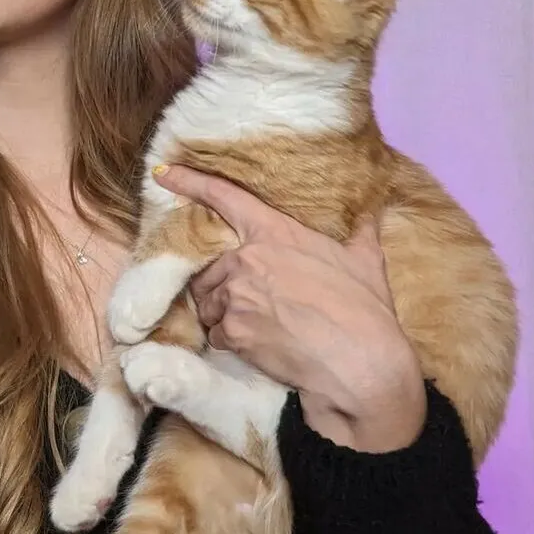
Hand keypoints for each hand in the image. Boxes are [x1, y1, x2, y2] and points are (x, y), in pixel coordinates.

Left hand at [153, 164, 426, 451]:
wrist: (361, 362)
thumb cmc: (365, 309)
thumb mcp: (365, 262)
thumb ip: (360, 233)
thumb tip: (371, 214)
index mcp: (275, 232)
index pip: (224, 196)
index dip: (189, 181)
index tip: (161, 172)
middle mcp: (247, 258)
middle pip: (211, 267)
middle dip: (223, 286)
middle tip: (254, 305)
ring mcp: (236, 294)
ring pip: (209, 302)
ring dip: (224, 315)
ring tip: (259, 327)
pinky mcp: (232, 330)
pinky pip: (217, 335)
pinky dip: (232, 343)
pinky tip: (260, 348)